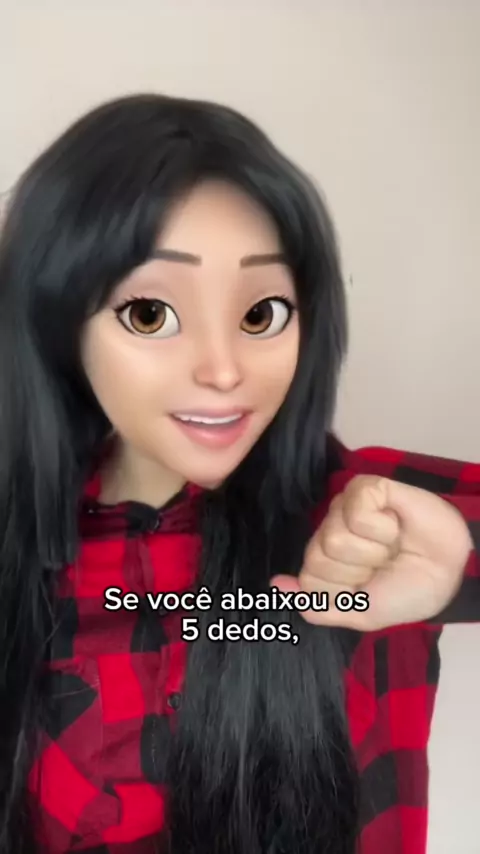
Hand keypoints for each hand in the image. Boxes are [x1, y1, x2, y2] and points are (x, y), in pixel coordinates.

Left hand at [271, 475, 472, 629]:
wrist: (449, 572)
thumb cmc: (406, 590)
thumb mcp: (361, 613)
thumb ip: (317, 605)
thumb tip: (274, 586)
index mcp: (324, 560)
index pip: (309, 579)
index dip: (344, 589)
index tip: (368, 586)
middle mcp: (329, 530)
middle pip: (318, 558)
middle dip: (358, 571)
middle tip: (383, 564)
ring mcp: (344, 507)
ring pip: (335, 538)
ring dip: (374, 551)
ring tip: (391, 545)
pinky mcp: (365, 488)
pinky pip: (356, 514)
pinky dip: (382, 528)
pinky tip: (396, 524)